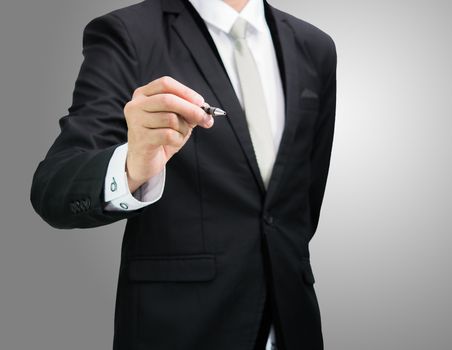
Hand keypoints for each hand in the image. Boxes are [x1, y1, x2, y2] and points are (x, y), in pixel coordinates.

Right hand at [123, 76, 212, 192]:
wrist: (144, 161)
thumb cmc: (160, 137)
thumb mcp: (176, 120)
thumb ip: (188, 111)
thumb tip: (205, 110)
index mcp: (143, 94)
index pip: (166, 84)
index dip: (186, 92)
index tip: (201, 102)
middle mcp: (136, 105)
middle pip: (168, 100)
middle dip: (191, 109)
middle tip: (205, 118)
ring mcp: (136, 121)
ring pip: (170, 119)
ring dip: (183, 128)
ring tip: (180, 134)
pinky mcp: (141, 138)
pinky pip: (168, 135)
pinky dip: (178, 139)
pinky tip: (174, 142)